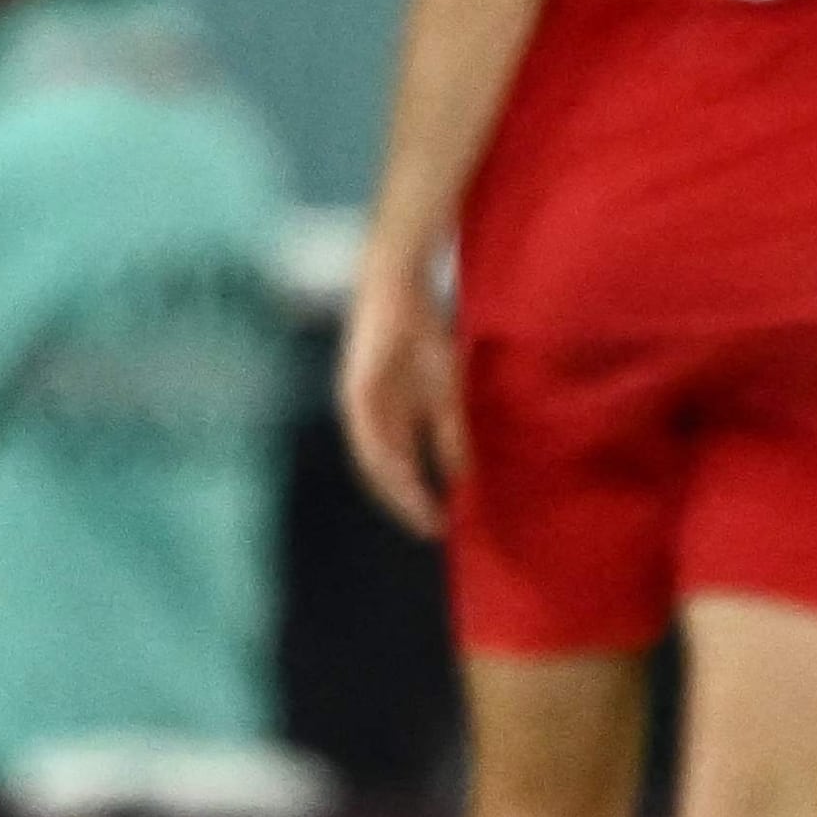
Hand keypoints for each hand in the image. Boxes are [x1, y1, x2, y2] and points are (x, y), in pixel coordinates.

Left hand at [337, 255, 460, 537]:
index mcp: (387, 420)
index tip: (440, 526)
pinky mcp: (355, 387)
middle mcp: (368, 418)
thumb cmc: (423, 332)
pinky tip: (401, 472)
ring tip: (417, 509)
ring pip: (372, 458)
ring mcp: (358, 405)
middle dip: (405, 503)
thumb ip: (449, 431)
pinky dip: (384, 454)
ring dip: (394, 487)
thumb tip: (461, 475)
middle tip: (428, 529)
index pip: (396, 471)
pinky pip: (367, 430)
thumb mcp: (445, 390)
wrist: (400, 287)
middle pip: (380, 473)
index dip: (416, 499)